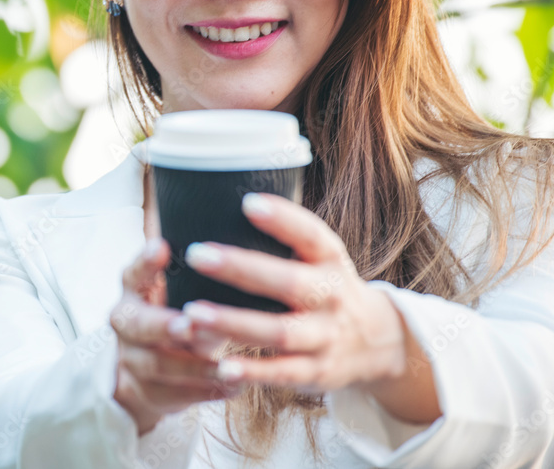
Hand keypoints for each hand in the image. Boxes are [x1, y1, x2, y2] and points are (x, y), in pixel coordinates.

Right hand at [109, 237, 243, 434]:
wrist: (148, 373)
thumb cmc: (178, 317)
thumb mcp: (181, 295)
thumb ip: (200, 281)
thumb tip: (242, 257)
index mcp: (136, 291)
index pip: (135, 272)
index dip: (146, 261)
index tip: (161, 246)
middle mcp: (128, 323)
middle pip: (139, 324)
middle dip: (164, 325)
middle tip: (188, 325)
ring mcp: (133, 359)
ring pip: (159, 364)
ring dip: (194, 366)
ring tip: (226, 368)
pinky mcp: (146, 391)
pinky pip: (175, 393)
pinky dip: (206, 390)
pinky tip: (234, 386)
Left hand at [178, 192, 409, 395]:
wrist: (379, 343)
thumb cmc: (326, 288)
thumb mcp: (320, 258)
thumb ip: (284, 239)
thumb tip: (220, 199)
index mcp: (331, 260)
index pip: (311, 234)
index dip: (283, 218)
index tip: (247, 202)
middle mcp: (332, 296)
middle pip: (289, 283)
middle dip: (241, 269)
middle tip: (196, 254)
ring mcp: (326, 336)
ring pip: (280, 332)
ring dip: (234, 323)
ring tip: (193, 314)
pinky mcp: (317, 371)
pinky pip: (282, 373)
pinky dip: (253, 372)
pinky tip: (222, 366)